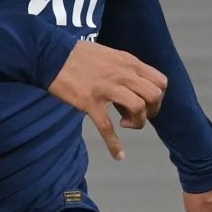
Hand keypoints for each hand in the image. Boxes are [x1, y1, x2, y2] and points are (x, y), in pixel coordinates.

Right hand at [48, 40, 166, 160]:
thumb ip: (125, 71)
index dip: (158, 97)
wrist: (51, 55)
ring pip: (138, 108)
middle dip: (152, 110)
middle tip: (139, 115)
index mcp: (129, 62)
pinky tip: (119, 155)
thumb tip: (133, 91)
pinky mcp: (90, 103)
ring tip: (126, 123)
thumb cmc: (79, 56)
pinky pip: (107, 128)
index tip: (146, 103)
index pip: (160, 81)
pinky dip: (115, 146)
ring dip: (137, 122)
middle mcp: (122, 74)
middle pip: (154, 96)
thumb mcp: (110, 56)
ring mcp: (107, 89)